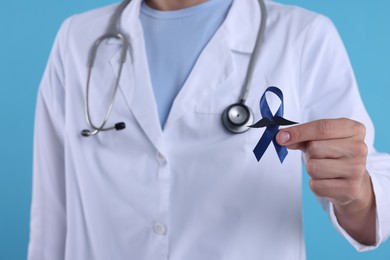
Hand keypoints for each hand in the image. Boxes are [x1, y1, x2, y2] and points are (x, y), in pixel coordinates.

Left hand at [276, 118, 375, 244]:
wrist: (353, 181)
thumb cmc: (333, 155)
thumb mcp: (320, 139)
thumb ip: (301, 136)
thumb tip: (282, 138)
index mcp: (354, 129)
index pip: (322, 127)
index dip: (299, 132)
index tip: (281, 137)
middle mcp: (359, 148)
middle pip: (314, 148)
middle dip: (309, 154)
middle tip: (319, 157)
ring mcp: (357, 169)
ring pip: (313, 167)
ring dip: (311, 169)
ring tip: (324, 169)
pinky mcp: (351, 189)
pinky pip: (316, 185)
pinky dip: (315, 184)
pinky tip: (327, 181)